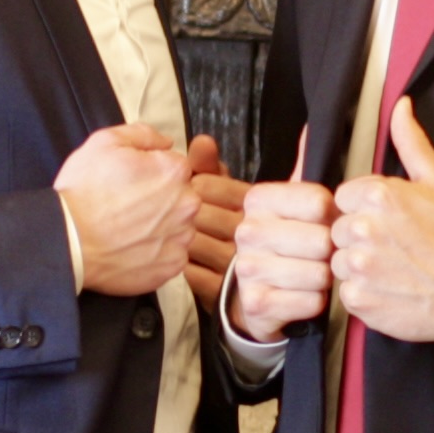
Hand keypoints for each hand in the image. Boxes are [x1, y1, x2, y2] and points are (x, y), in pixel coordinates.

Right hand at [57, 123, 195, 295]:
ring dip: (161, 226)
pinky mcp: (173, 265)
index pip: (175, 166)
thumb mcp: (104, 142)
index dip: (152, 172)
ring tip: (129, 229)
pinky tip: (133, 247)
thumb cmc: (83, 192)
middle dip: (161, 199)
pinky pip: (172, 254)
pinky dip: (157, 252)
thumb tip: (165, 142)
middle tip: (128, 206)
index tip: (133, 181)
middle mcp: (187, 204)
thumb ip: (142, 134)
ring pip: (179, 227)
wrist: (68, 241)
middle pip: (182, 197)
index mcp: (174, 171)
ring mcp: (181, 237)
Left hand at [185, 134, 242, 309]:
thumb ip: (212, 167)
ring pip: (190, 240)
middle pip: (195, 211)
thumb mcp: (229, 194)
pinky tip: (180, 258)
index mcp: (252, 203)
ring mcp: (237, 263)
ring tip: (176, 236)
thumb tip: (202, 141)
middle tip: (176, 214)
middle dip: (181, 211)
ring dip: (177, 237)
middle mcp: (248, 231)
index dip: (191, 187)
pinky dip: (180, 263)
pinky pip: (189, 272)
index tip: (191, 192)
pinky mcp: (223, 290)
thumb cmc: (235, 231)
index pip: (207, 184)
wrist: (257, 287)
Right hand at [227, 175, 336, 345]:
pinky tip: (303, 294)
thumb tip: (331, 165)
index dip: (333, 216)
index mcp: (259, 200)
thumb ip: (315, 189)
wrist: (254, 288)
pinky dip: (316, 301)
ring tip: (312, 274)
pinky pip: (313, 302)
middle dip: (331, 251)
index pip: (319, 203)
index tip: (325, 223)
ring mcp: (249, 268)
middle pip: (322, 241)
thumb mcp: (295, 208)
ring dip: (325, 278)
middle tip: (321, 255)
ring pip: (320, 274)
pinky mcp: (257, 303)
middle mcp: (249, 232)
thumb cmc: (286, 242)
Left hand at [334, 100, 433, 344]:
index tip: (387, 222)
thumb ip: (411, 142)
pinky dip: (364, 293)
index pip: (343, 199)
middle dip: (359, 238)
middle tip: (393, 247)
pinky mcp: (359, 298)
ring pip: (339, 262)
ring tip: (392, 268)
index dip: (364, 211)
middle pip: (338, 230)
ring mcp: (359, 266)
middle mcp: (362, 228)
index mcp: (377, 195)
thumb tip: (400, 107)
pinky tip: (389, 288)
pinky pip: (346, 292)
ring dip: (359, 267)